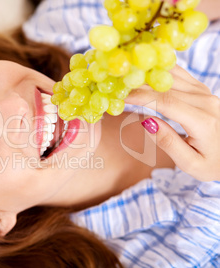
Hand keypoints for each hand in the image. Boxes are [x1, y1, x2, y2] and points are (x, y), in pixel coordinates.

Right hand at [125, 65, 219, 181]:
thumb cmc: (213, 163)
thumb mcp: (191, 164)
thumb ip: (169, 142)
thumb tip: (147, 121)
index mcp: (203, 121)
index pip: (166, 102)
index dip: (140, 97)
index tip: (119, 97)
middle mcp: (206, 102)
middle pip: (165, 87)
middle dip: (138, 86)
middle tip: (115, 88)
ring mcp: (205, 92)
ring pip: (170, 76)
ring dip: (146, 77)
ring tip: (125, 81)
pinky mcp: (201, 88)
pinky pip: (177, 74)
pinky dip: (158, 73)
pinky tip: (142, 76)